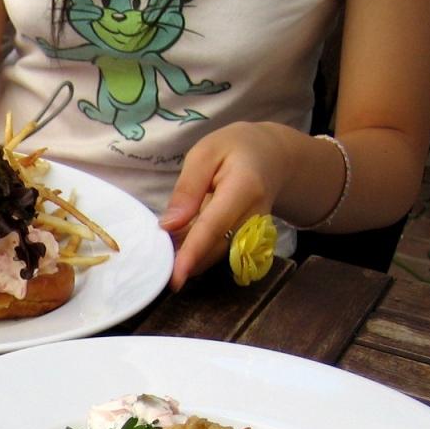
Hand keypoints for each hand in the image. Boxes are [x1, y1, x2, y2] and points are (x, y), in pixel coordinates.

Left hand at [160, 122, 294, 289]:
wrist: (275, 157)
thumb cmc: (235, 150)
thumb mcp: (205, 153)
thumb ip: (187, 189)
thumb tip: (169, 225)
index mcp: (244, 188)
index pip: (213, 227)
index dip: (193, 254)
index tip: (176, 278)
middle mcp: (254, 217)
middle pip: (213, 248)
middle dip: (182, 258)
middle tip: (154, 254)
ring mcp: (255, 233)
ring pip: (215, 256)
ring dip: (188, 256)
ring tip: (167, 243)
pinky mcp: (250, 241)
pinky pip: (219, 253)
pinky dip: (197, 253)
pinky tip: (182, 242)